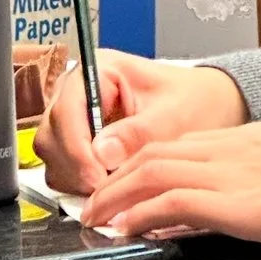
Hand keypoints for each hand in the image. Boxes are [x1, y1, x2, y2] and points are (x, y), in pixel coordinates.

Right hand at [33, 53, 246, 194]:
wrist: (208, 107)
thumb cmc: (194, 100)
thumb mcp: (174, 116)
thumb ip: (138, 134)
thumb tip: (102, 154)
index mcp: (98, 70)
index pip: (67, 110)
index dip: (76, 148)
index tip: (98, 177)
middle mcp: (78, 91)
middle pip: (52, 135)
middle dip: (75, 167)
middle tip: (106, 189)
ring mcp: (75, 117)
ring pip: (53, 155)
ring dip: (76, 178)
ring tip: (113, 187)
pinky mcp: (78, 141)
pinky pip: (65, 167)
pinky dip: (81, 182)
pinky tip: (109, 186)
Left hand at [80, 122, 260, 248]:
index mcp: (251, 139)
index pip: (182, 144)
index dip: (146, 162)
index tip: (127, 182)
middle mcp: (234, 148)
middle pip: (157, 152)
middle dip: (119, 177)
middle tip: (97, 201)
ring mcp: (232, 173)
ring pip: (153, 172)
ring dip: (117, 195)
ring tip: (97, 217)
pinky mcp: (234, 203)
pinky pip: (172, 202)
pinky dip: (141, 214)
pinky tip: (126, 228)